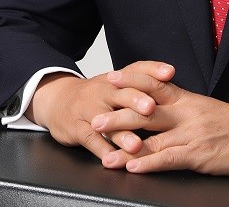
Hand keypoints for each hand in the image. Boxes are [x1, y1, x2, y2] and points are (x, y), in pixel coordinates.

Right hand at [24, 62, 174, 162]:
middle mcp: (104, 91)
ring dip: (122, 134)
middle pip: (122, 94)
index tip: (169, 73)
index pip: (137, 69)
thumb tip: (170, 74)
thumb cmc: (95, 94)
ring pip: (107, 121)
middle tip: (151, 108)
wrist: (58, 100)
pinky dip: (101, 150)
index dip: (153, 70)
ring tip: (136, 145)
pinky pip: (90, 140)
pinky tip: (112, 159)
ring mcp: (89, 109)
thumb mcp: (114, 83)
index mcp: (117, 79)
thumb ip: (140, 81)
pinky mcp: (77, 128)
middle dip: (137, 100)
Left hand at [93, 64, 228, 174]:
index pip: (154, 84)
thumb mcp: (205, 108)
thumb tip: (157, 105)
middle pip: (146, 110)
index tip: (111, 78)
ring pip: (152, 137)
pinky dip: (149, 162)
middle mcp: (186, 113)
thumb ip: (181, 106)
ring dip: (124, 145)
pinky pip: (169, 157)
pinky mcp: (198, 154)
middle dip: (118, 114)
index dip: (131, 80)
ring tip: (103, 151)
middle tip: (96, 118)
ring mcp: (191, 134)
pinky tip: (133, 166)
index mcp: (187, 99)